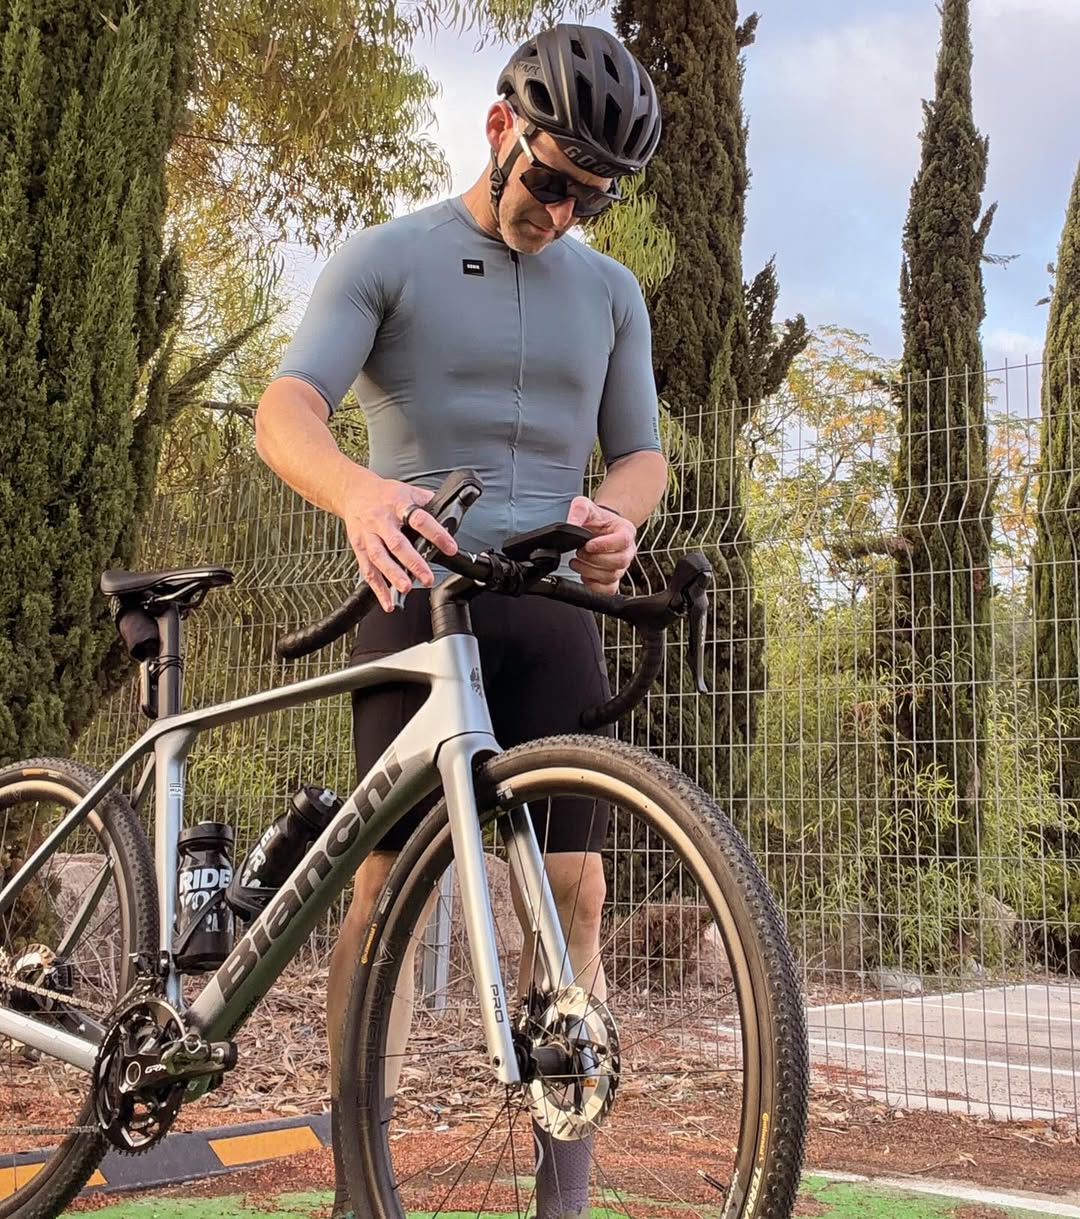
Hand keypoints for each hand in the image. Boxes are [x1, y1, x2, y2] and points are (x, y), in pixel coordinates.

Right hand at [342, 472, 457, 611]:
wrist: (353, 492)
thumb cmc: (383, 493)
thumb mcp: (408, 490)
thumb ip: (428, 501)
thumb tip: (450, 512)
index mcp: (398, 505)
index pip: (419, 519)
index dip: (436, 533)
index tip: (450, 548)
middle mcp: (381, 521)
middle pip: (396, 543)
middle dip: (413, 562)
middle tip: (427, 577)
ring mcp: (368, 535)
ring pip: (379, 557)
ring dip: (393, 576)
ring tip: (406, 588)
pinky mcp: (359, 548)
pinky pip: (367, 570)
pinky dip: (377, 588)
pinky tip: (387, 601)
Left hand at [566, 496, 636, 594]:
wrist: (600, 527)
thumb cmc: (596, 518)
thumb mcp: (585, 506)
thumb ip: (578, 511)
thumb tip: (570, 524)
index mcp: (626, 530)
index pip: (622, 541)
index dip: (605, 545)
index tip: (588, 544)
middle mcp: (627, 550)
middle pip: (619, 562)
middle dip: (594, 559)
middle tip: (579, 552)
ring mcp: (622, 566)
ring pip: (612, 576)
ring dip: (590, 572)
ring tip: (577, 561)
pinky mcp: (614, 578)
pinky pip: (609, 590)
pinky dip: (594, 586)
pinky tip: (584, 575)